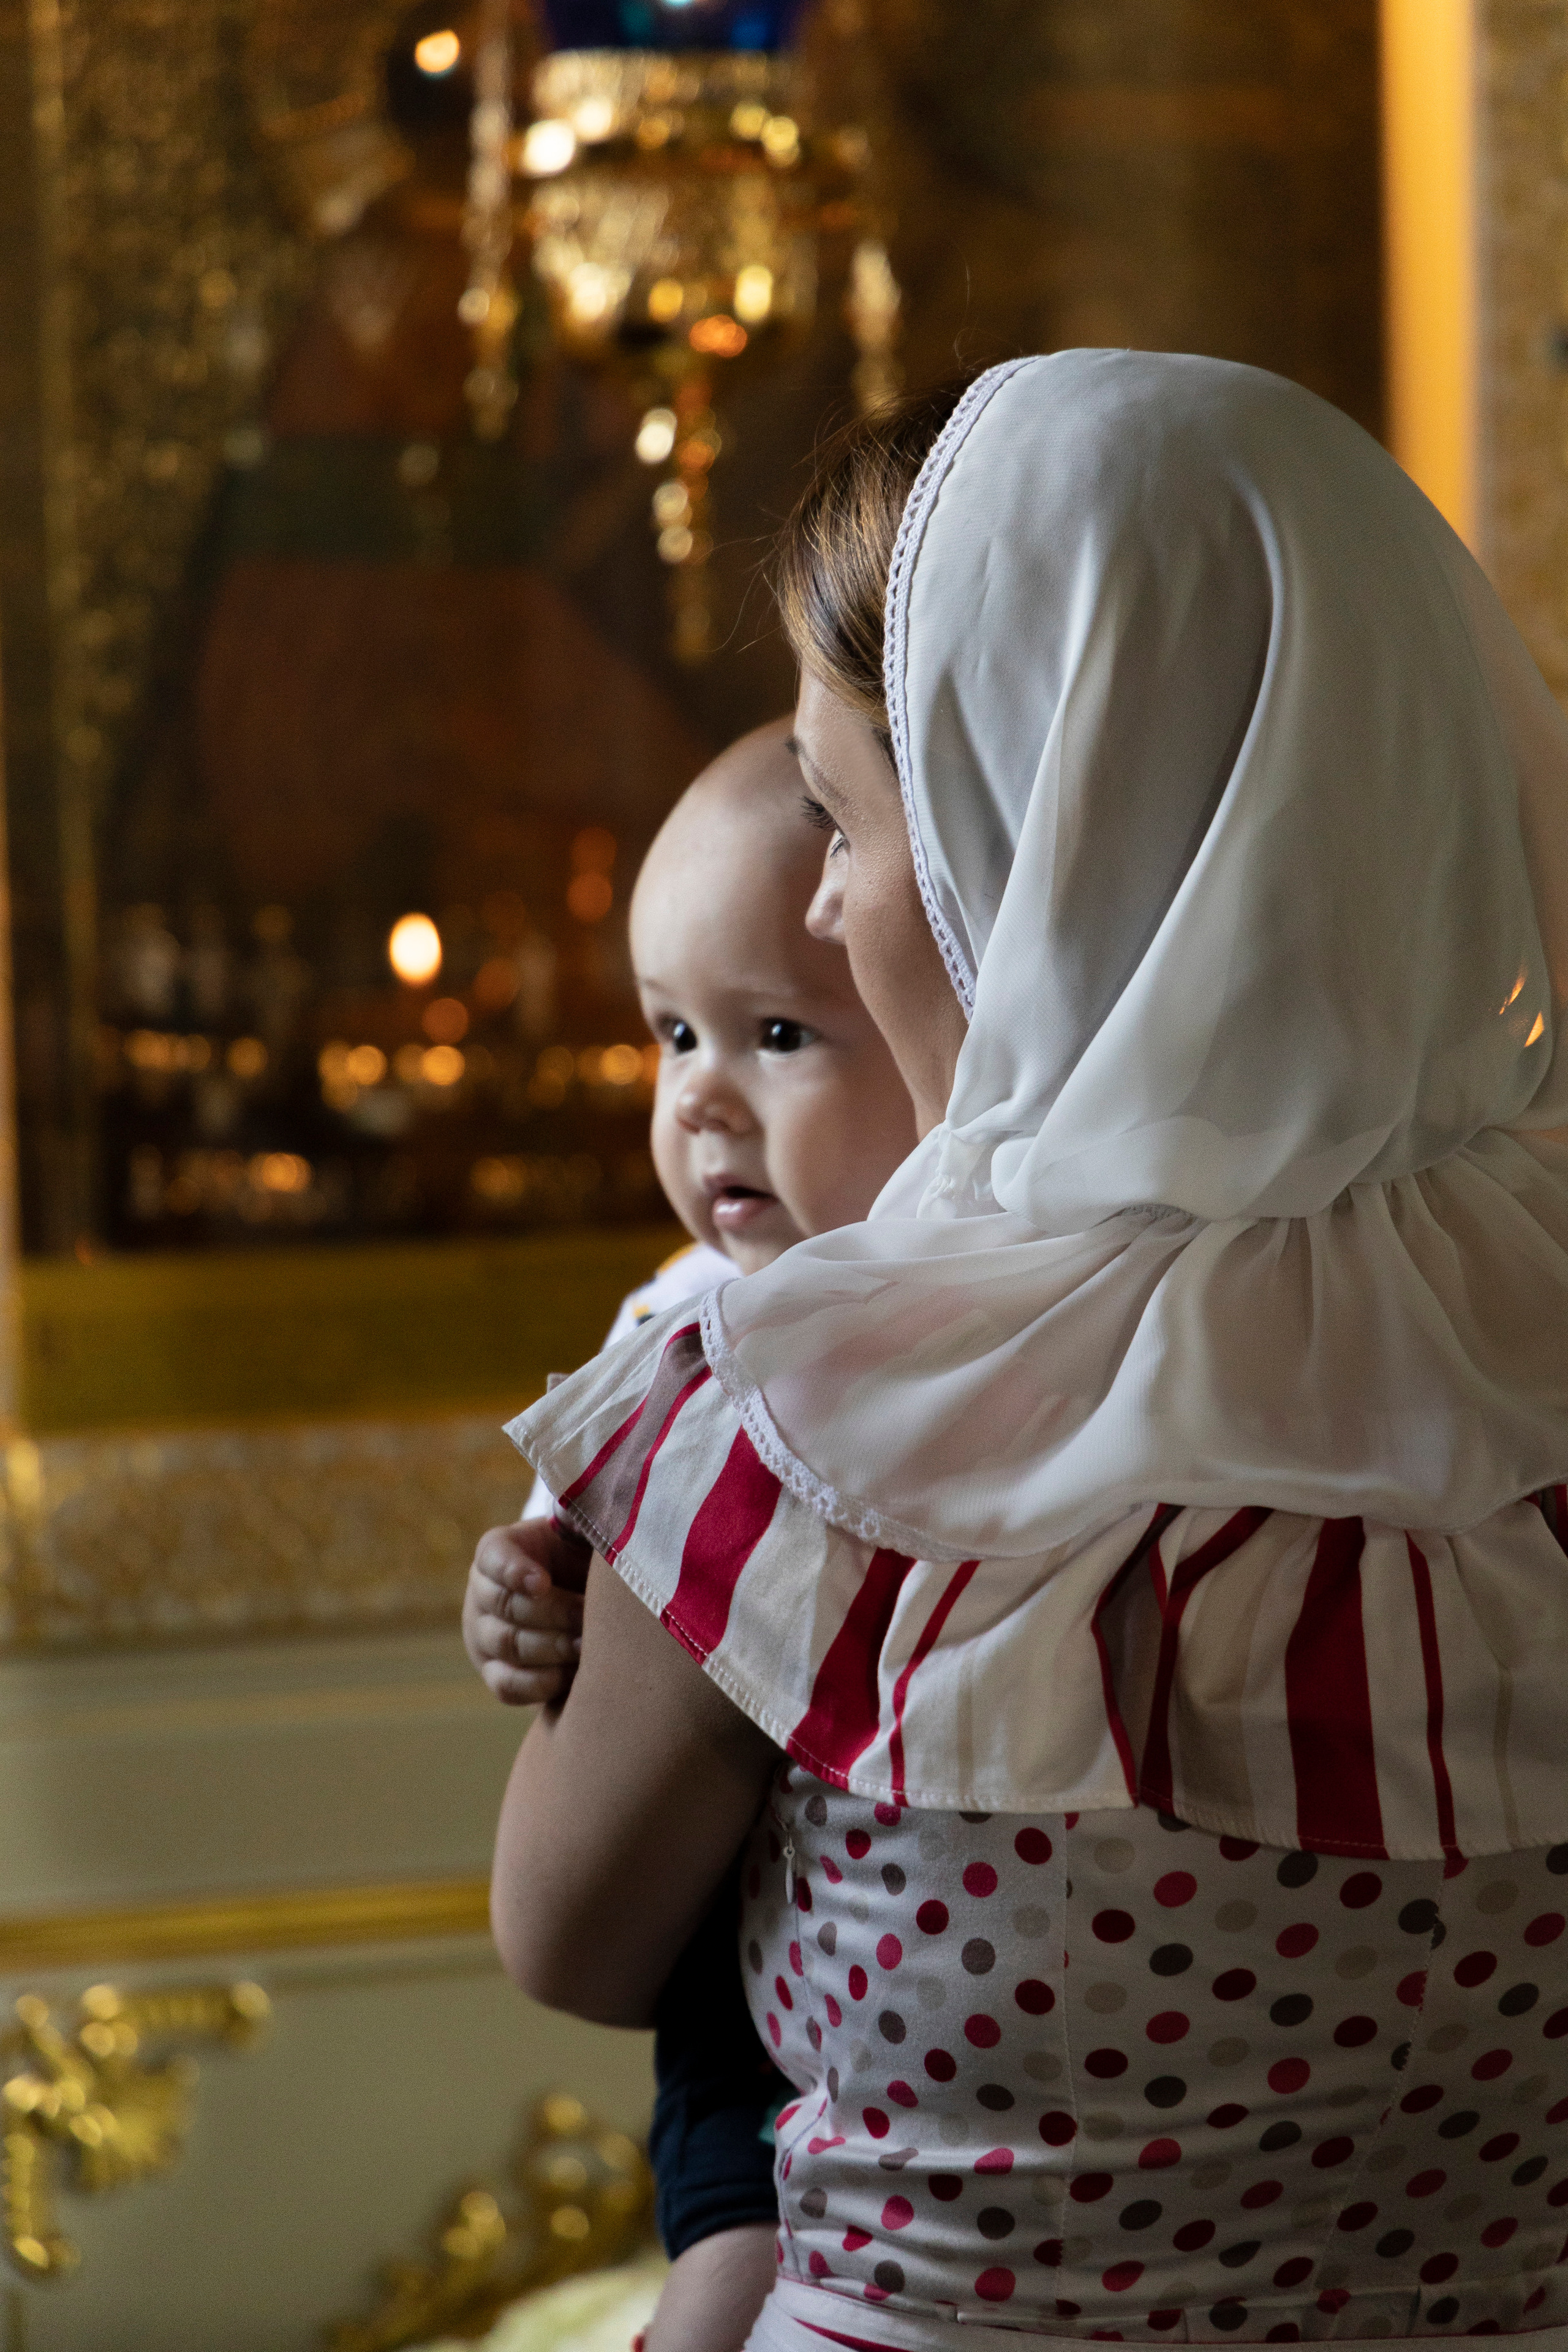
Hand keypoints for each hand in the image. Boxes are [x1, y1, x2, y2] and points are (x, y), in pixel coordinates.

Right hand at [462, 1518, 585, 1705]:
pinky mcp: (495, 1674)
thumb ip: (582, 1516)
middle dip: (554, 1613)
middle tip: (590, 1617)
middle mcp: (480, 1593)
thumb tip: (596, 1496)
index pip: (494, 1557)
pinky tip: (571, 1673)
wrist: (581, 1599)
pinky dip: (540, 1683)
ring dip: (552, 1647)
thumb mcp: (580, 1531)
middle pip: (505, 1607)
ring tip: (588, 1644)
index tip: (544, 1582)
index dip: (515, 1571)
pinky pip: (507, 1686)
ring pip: (509, 1645)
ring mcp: (482, 1637)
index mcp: (496, 1551)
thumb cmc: (582, 1558)